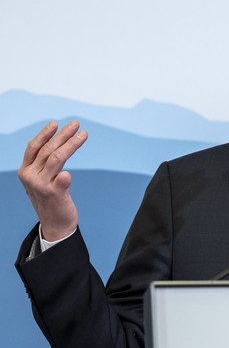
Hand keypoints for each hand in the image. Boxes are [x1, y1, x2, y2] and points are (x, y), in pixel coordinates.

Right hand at [18, 120, 87, 240]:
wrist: (54, 223)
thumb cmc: (50, 199)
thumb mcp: (41, 179)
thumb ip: (45, 164)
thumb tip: (56, 143)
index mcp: (26, 170)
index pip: (34, 147)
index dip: (44, 134)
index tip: (56, 123)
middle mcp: (30, 176)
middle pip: (47, 150)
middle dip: (62, 135)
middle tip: (76, 124)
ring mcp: (41, 186)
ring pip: (56, 159)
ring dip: (71, 145)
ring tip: (83, 135)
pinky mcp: (54, 195)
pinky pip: (60, 182)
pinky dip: (64, 178)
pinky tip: (69, 174)